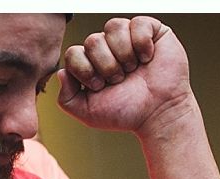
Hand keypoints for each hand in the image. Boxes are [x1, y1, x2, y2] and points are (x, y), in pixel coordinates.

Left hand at [57, 16, 191, 134]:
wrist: (158, 114)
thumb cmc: (125, 113)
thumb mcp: (88, 113)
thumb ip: (66, 98)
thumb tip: (61, 73)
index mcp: (90, 63)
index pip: (73, 53)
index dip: (85, 70)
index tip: (100, 87)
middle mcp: (107, 48)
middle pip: (92, 41)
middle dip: (106, 65)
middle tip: (120, 80)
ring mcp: (128, 37)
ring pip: (113, 26)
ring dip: (123, 54)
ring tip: (133, 69)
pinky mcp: (150, 30)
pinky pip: (138, 22)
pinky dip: (142, 43)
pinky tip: (147, 58)